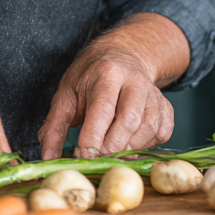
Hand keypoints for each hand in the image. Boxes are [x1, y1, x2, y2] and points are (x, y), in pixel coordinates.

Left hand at [38, 12, 188, 159]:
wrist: (122, 56)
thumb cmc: (90, 78)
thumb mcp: (66, 94)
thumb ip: (55, 126)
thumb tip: (47, 157)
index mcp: (107, 73)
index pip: (103, 109)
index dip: (93, 138)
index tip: (82, 155)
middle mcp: (135, 80)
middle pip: (129, 121)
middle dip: (111, 147)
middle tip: (97, 157)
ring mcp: (154, 93)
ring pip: (148, 129)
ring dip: (129, 148)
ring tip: (111, 150)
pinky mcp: (166, 106)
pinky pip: (163, 133)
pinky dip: (147, 146)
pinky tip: (130, 143)